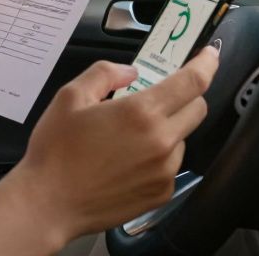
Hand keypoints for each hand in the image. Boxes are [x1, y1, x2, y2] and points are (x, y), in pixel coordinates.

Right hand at [8, 46, 218, 245]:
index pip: (192, 81)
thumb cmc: (56, 151)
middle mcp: (161, 141)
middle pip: (198, 108)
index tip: (209, 55)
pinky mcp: (161, 193)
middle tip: (156, 97)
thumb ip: (104, 73)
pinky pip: (171, 165)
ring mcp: (164, 170)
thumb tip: (130, 72)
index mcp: (140, 112)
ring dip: (167, 128)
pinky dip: (158, 157)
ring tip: (129, 137)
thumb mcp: (70, 97)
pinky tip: (127, 161)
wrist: (49, 203)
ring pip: (183, 137)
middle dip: (185, 96)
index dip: (206, 63)